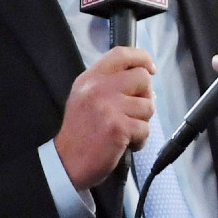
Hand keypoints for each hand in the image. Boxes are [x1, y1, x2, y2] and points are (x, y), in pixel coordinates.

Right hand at [55, 46, 154, 189]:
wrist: (66, 163)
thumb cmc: (80, 132)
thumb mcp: (85, 97)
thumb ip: (109, 83)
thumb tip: (145, 77)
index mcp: (90, 78)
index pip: (121, 54)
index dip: (141, 57)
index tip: (150, 68)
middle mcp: (98, 88)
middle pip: (142, 78)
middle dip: (145, 96)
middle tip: (134, 111)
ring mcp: (109, 107)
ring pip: (148, 105)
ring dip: (142, 121)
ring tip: (126, 130)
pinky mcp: (118, 127)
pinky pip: (145, 128)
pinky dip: (140, 140)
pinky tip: (126, 144)